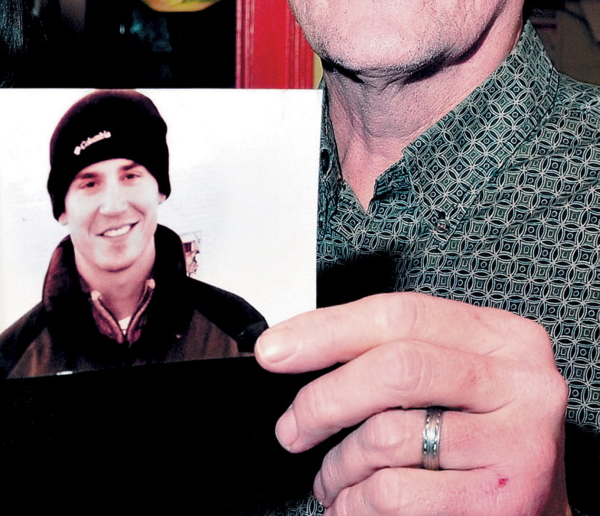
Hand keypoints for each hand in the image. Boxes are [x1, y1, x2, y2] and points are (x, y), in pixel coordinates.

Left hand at [255, 292, 569, 515]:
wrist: (536, 515)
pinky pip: (396, 492)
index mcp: (503, 338)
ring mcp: (518, 443)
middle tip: (292, 428)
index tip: (275, 349)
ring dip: (339, 463)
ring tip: (333, 476)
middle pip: (393, 368)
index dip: (326, 329)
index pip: (400, 314)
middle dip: (323, 400)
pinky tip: (355, 503)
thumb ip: (395, 354)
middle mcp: (521, 384)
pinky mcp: (502, 500)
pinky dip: (358, 501)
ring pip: (388, 435)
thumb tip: (297, 347)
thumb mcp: (452, 382)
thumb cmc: (480, 441)